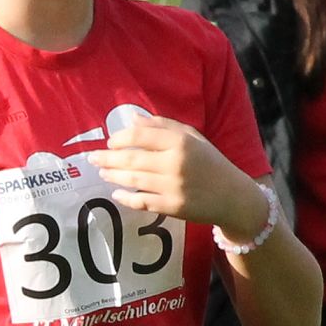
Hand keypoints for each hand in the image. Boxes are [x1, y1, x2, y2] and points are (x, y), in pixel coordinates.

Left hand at [91, 114, 268, 236]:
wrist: (233, 196)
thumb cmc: (210, 162)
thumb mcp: (193, 137)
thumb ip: (163, 126)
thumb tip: (132, 118)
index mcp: (181, 141)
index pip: (141, 135)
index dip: (120, 138)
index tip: (111, 141)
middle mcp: (175, 163)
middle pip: (132, 158)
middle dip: (108, 157)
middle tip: (92, 158)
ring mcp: (173, 187)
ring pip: (133, 180)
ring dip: (113, 175)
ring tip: (102, 172)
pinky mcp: (172, 207)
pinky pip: (142, 202)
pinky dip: (126, 198)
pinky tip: (116, 194)